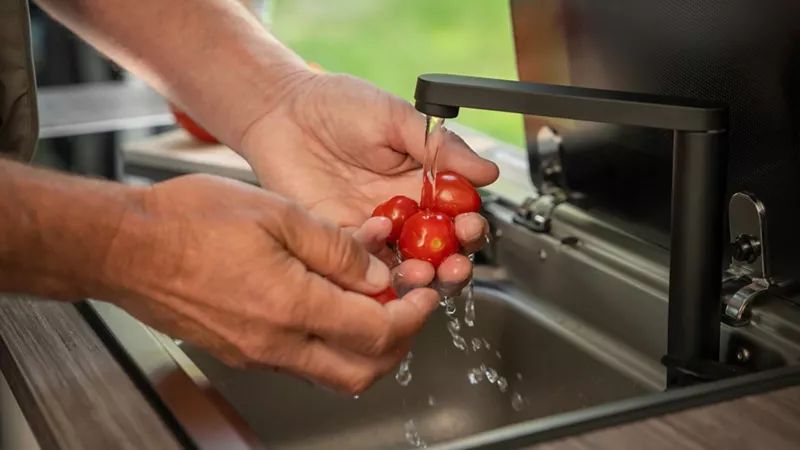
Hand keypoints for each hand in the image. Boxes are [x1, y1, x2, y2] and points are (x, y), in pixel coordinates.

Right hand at [102, 174, 438, 392]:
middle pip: (362, 371)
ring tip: (373, 305)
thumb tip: (377, 274)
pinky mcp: (240, 349)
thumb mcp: (279, 214)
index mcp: (292, 306)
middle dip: (398, 344)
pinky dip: (328, 341)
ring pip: (331, 372)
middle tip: (409, 310)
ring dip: (364, 347)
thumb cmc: (188, 221)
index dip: (413, 315)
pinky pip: (300, 359)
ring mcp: (256, 352)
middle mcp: (276, 342)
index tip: (423, 295)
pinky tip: (326, 303)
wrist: (124, 246)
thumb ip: (337, 249)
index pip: (378, 332)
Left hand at [240, 73, 498, 290]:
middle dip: (452, 265)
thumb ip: (441, 148)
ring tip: (423, 274)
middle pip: (438, 253)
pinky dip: (375, 273)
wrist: (282, 110)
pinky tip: (380, 259)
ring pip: (404, 268)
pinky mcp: (338, 241)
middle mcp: (402, 213)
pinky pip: (362, 267)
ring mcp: (371, 230)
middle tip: (454, 266)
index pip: (457, 216)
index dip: (469, 227)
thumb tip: (488, 172)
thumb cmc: (339, 105)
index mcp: (422, 183)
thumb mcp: (397, 118)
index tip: (470, 226)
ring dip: (419, 279)